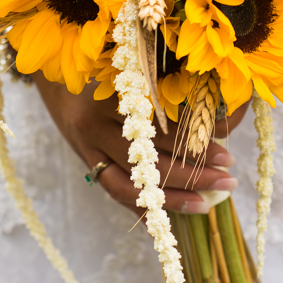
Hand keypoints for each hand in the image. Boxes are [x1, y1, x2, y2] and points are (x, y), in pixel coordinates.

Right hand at [34, 72, 248, 216]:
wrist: (54, 75)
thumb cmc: (102, 63)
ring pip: (134, 184)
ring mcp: (88, 147)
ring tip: (208, 202)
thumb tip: (215, 108)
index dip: (196, 137)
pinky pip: (116, 192)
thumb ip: (165, 82)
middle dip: (194, 171)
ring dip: (174, 198)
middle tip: (228, 176)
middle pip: (151, 159)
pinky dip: (144, 208)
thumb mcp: (132, 63)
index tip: (228, 144)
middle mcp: (95, 123)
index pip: (162, 123)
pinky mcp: (86, 163)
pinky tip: (171, 219)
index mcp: (111, 91)